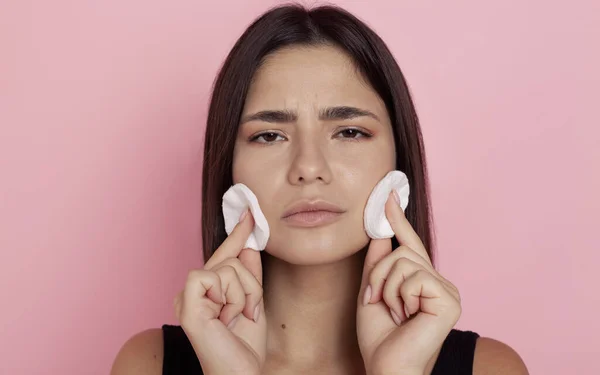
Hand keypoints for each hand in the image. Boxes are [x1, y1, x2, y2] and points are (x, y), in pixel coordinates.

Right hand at [173, 210, 265, 374]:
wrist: (241, 373)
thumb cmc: (244, 345)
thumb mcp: (253, 302)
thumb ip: (250, 274)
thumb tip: (249, 244)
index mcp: (207, 290)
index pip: (224, 255)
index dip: (237, 233)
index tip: (249, 212)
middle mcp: (193, 291)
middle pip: (230, 259)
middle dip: (251, 284)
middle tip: (250, 312)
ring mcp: (187, 297)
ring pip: (228, 267)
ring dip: (245, 295)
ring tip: (237, 319)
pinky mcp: (187, 303)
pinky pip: (213, 276)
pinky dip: (230, 296)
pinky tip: (225, 318)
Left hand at [356, 192, 461, 374]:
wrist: (386, 367)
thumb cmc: (380, 337)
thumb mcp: (371, 292)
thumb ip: (378, 263)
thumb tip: (381, 231)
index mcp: (421, 281)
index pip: (409, 244)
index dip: (398, 220)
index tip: (389, 195)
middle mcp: (438, 283)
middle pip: (402, 251)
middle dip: (378, 275)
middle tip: (375, 301)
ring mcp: (447, 291)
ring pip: (404, 262)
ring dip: (386, 288)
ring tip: (394, 313)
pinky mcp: (450, 300)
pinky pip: (414, 277)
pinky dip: (400, 296)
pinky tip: (408, 316)